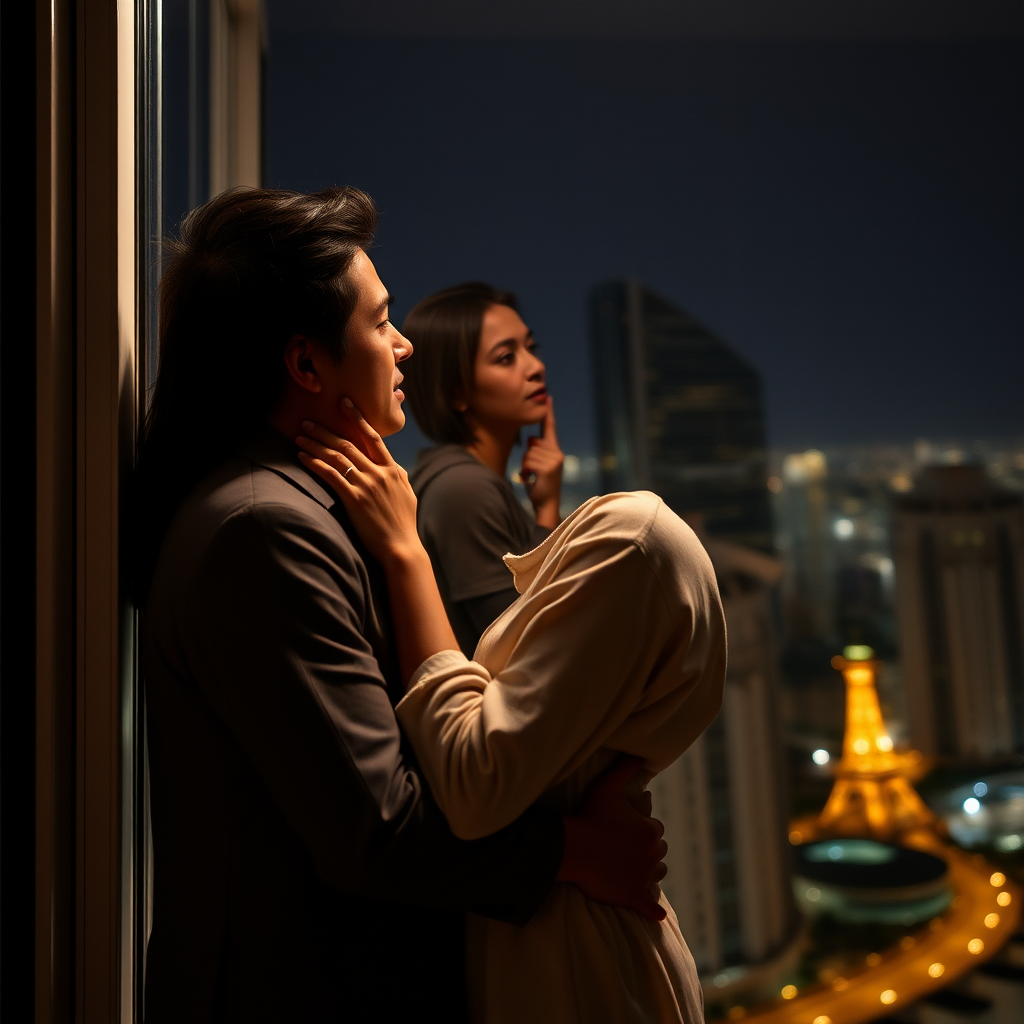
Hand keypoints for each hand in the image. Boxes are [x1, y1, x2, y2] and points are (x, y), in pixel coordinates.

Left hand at [295, 400, 420, 567]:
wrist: (401, 547)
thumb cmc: (404, 524)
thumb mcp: (407, 494)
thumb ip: (396, 476)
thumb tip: (391, 465)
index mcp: (392, 470)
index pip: (373, 437)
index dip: (358, 418)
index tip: (345, 403)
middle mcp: (379, 473)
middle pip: (348, 444)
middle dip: (325, 431)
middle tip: (307, 420)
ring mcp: (366, 485)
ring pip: (337, 457)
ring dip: (315, 444)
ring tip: (299, 436)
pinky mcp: (354, 499)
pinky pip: (331, 475)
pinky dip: (315, 464)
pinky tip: (302, 457)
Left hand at [521, 398, 562, 528]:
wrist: (546, 504)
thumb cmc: (540, 484)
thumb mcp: (538, 464)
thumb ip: (536, 451)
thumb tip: (532, 439)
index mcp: (555, 450)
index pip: (550, 428)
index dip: (549, 412)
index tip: (548, 397)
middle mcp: (557, 452)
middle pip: (532, 442)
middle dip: (528, 456)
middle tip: (534, 472)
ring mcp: (554, 460)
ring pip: (529, 453)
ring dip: (526, 466)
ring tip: (533, 477)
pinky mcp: (549, 467)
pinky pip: (528, 462)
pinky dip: (526, 471)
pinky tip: (532, 480)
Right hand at [557, 757, 667, 921]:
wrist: (574, 849)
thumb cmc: (590, 817)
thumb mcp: (607, 787)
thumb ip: (625, 769)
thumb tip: (640, 756)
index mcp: (650, 831)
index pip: (655, 830)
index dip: (643, 829)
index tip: (629, 829)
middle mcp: (653, 855)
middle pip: (659, 853)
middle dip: (648, 850)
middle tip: (629, 849)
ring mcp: (643, 878)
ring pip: (657, 875)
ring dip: (650, 872)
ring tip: (637, 870)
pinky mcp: (632, 896)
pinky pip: (648, 906)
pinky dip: (653, 911)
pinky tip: (658, 915)